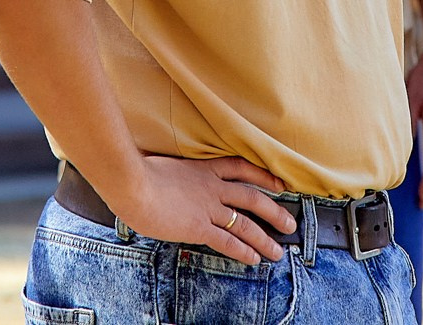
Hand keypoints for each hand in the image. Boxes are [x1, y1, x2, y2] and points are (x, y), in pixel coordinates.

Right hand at [110, 155, 298, 265]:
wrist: (132, 184)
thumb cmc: (137, 172)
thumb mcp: (162, 164)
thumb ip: (174, 172)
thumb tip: (168, 175)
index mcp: (203, 168)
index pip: (241, 168)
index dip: (263, 176)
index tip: (279, 184)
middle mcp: (211, 187)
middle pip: (252, 198)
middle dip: (274, 212)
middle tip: (290, 223)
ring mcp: (207, 207)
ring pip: (245, 224)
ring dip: (264, 238)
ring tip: (278, 250)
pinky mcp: (199, 227)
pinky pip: (227, 241)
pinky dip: (243, 251)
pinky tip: (254, 259)